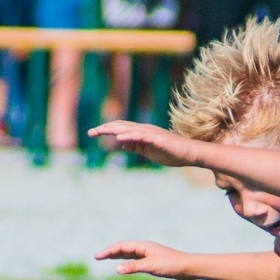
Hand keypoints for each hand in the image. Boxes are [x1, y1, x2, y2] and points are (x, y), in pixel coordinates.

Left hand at [87, 120, 204, 166]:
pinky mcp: (157, 138)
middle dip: (105, 128)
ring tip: (100, 131)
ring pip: (128, 128)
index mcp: (142, 133)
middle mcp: (145, 130)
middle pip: (121, 126)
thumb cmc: (171, 153)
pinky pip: (141, 136)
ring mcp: (151, 133)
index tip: (93, 133)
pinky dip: (129, 135)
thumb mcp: (148, 151)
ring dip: (113, 129)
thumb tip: (121, 143)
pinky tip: (119, 137)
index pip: (121, 129)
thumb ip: (135, 146)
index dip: (107, 130)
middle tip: (90, 132)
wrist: (189, 154)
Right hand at [94, 241, 193, 279]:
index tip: (97, 256)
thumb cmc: (171, 265)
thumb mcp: (150, 267)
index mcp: (143, 246)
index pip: (121, 246)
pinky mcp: (153, 261)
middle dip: (110, 252)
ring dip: (117, 255)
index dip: (108, 251)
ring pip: (129, 253)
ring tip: (106, 258)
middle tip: (97, 257)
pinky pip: (135, 259)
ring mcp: (149, 254)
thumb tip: (116, 268)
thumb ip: (133, 267)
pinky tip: (124, 265)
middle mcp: (145, 248)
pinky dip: (126, 261)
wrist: (187, 267)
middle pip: (123, 248)